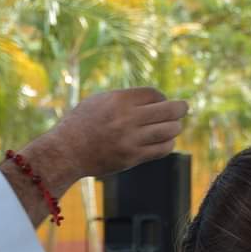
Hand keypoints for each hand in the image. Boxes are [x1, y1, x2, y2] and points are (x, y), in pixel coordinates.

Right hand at [53, 88, 188, 178]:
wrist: (66, 151)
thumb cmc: (81, 124)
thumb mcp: (100, 101)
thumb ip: (125, 98)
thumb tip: (153, 98)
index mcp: (119, 100)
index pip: (154, 94)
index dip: (162, 97)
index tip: (161, 102)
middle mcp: (127, 118)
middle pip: (168, 110)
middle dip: (180, 108)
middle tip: (184, 108)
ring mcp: (131, 139)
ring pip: (169, 130)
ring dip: (175, 127)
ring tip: (174, 126)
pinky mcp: (132, 157)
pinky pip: (161, 149)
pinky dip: (167, 144)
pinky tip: (165, 141)